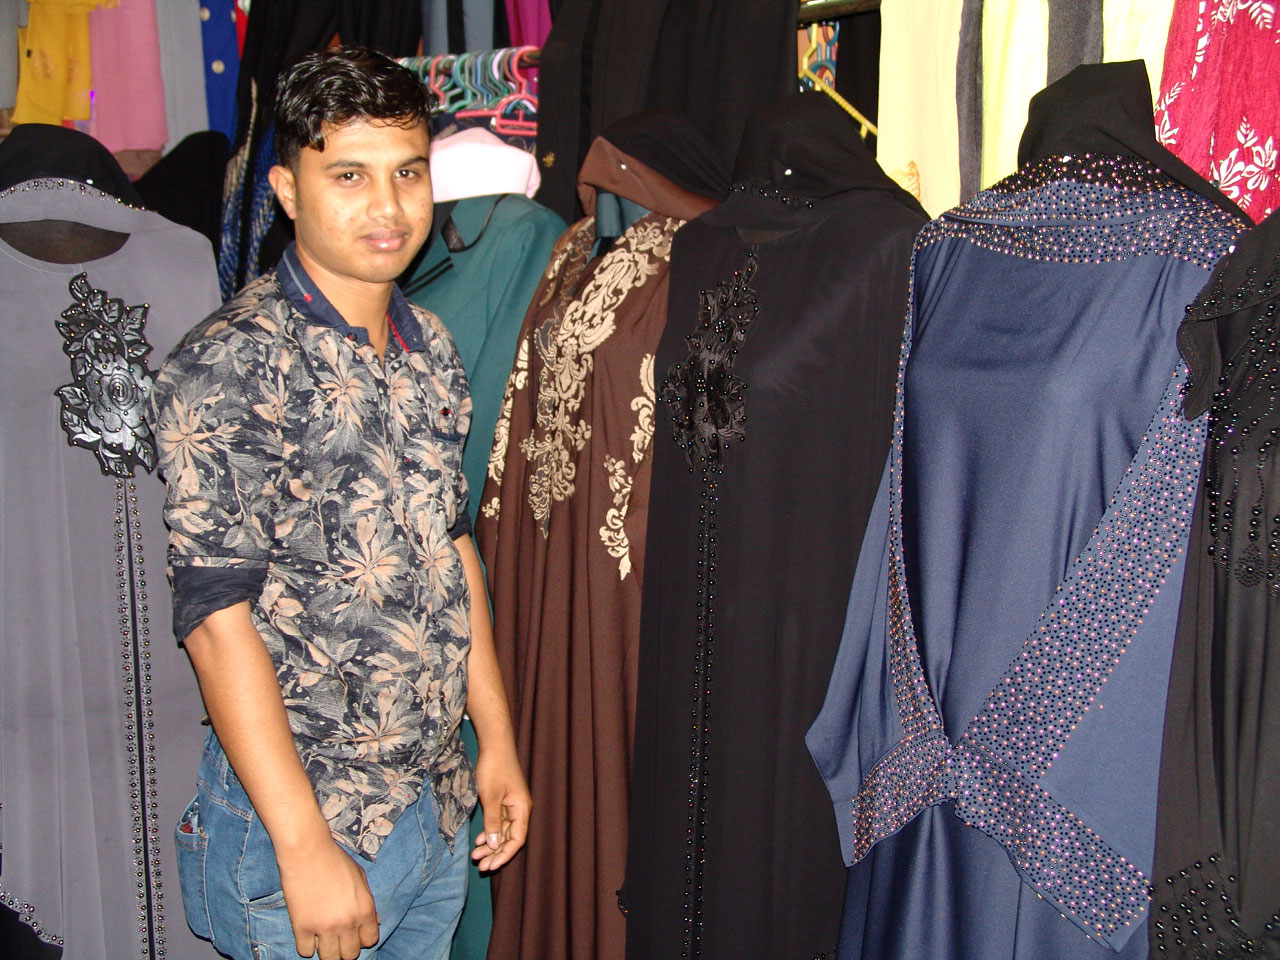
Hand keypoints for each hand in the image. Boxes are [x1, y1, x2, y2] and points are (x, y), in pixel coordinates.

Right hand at [277, 837, 379, 959]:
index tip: (353, 932)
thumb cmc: (335, 860)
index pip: (369, 941)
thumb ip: (368, 902)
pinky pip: (305, 952)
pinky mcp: (302, 927)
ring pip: (329, 958)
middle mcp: (347, 922)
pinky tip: (307, 933)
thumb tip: (376, 922)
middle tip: (337, 936)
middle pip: (350, 954)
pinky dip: (306, 945)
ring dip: (327, 950)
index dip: (361, 937)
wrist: (308, 850)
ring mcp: (324, 926)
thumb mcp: (360, 877)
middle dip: (345, 947)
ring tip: (323, 938)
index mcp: (365, 909)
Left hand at [471, 747, 530, 870]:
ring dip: (491, 844)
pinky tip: (479, 841)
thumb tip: (494, 845)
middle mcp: (520, 809)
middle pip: (510, 838)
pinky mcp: (504, 800)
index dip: (504, 855)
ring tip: (476, 857)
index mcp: (522, 809)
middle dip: (496, 853)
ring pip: (503, 831)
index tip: (490, 866)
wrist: (495, 744)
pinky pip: (498, 822)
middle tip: (481, 866)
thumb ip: (493, 822)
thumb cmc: (494, 768)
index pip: (517, 840)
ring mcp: (512, 805)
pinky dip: (489, 832)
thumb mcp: (490, 796)